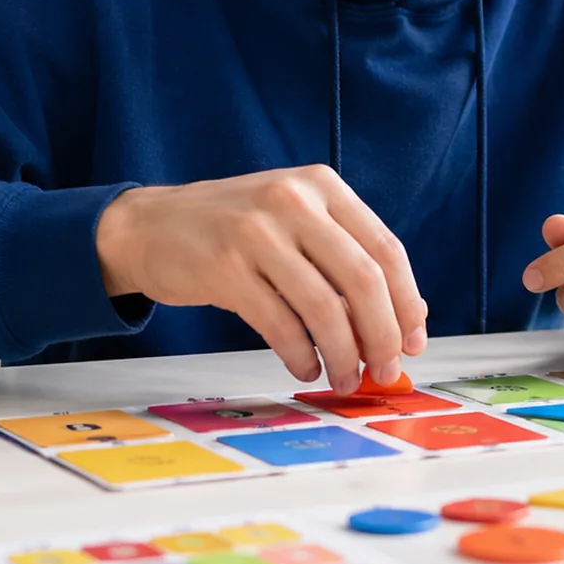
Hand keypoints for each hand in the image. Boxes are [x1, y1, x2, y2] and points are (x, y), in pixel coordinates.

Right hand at [96, 165, 427, 393]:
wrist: (150, 225)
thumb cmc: (232, 229)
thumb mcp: (294, 221)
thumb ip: (345, 256)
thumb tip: (405, 316)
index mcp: (321, 186)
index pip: (385, 249)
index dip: (407, 302)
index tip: (414, 340)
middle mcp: (293, 201)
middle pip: (363, 279)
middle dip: (383, 334)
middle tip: (387, 368)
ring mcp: (256, 232)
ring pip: (324, 307)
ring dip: (344, 354)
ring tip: (346, 378)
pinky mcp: (224, 267)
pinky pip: (280, 324)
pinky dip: (300, 355)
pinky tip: (305, 367)